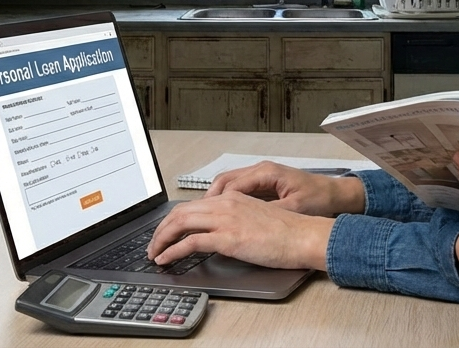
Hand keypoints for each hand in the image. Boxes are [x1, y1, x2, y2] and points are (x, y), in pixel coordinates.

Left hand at [146, 192, 332, 269]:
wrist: (304, 236)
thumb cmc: (289, 231)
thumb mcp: (258, 219)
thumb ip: (237, 221)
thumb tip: (222, 235)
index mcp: (233, 198)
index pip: (193, 205)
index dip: (174, 219)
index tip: (166, 232)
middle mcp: (226, 204)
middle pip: (181, 211)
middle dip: (161, 229)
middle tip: (153, 244)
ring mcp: (225, 219)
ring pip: (180, 223)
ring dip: (161, 239)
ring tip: (154, 253)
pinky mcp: (227, 238)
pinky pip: (190, 242)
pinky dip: (172, 251)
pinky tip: (166, 259)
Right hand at [206, 161, 365, 216]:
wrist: (336, 195)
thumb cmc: (319, 199)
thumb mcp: (293, 208)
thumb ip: (267, 212)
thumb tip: (244, 221)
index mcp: (266, 173)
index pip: (229, 185)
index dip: (213, 202)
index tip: (201, 216)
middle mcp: (260, 170)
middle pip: (223, 182)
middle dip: (206, 200)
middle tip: (191, 218)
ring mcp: (261, 176)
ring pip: (227, 185)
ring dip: (214, 201)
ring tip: (201, 218)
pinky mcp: (264, 184)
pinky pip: (237, 190)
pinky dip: (225, 201)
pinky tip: (220, 215)